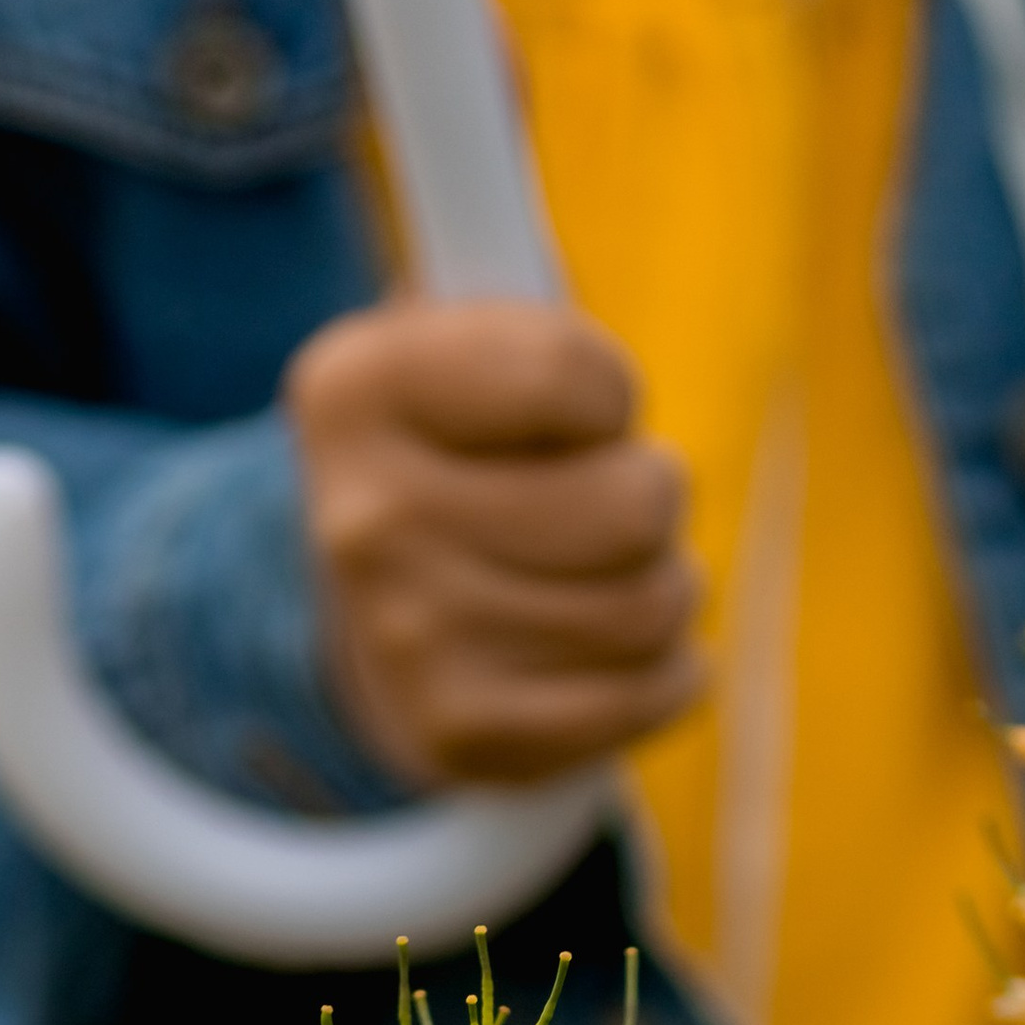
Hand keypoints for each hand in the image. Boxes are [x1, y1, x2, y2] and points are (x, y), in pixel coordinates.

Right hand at [284, 298, 707, 789]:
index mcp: (356, 390)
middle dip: (649, 498)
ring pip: (654, 606)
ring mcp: (410, 643)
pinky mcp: (464, 737)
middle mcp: (366, 522)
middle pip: (636, 504)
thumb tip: (569, 287)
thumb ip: (531, 313)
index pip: (577, 379)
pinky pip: (653, 693)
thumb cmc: (455, 458)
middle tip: (604, 507)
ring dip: (665, 586)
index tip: (571, 418)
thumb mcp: (462, 347)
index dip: (608, 398)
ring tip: (609, 577)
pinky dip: (669, 670)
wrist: (361, 623)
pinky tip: (621, 653)